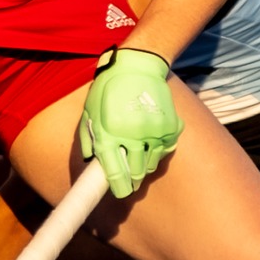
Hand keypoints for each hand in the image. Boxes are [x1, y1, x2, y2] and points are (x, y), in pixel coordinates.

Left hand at [76, 47, 182, 198]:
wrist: (137, 66)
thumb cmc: (108, 89)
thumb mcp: (90, 111)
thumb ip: (89, 138)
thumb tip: (90, 163)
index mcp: (110, 132)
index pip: (115, 171)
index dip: (118, 187)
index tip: (120, 193)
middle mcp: (133, 134)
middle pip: (136, 173)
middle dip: (132, 181)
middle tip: (129, 182)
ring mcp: (154, 131)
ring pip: (151, 164)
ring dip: (143, 165)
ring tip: (137, 155)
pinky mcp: (170, 127)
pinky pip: (164, 151)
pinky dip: (157, 151)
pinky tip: (149, 141)